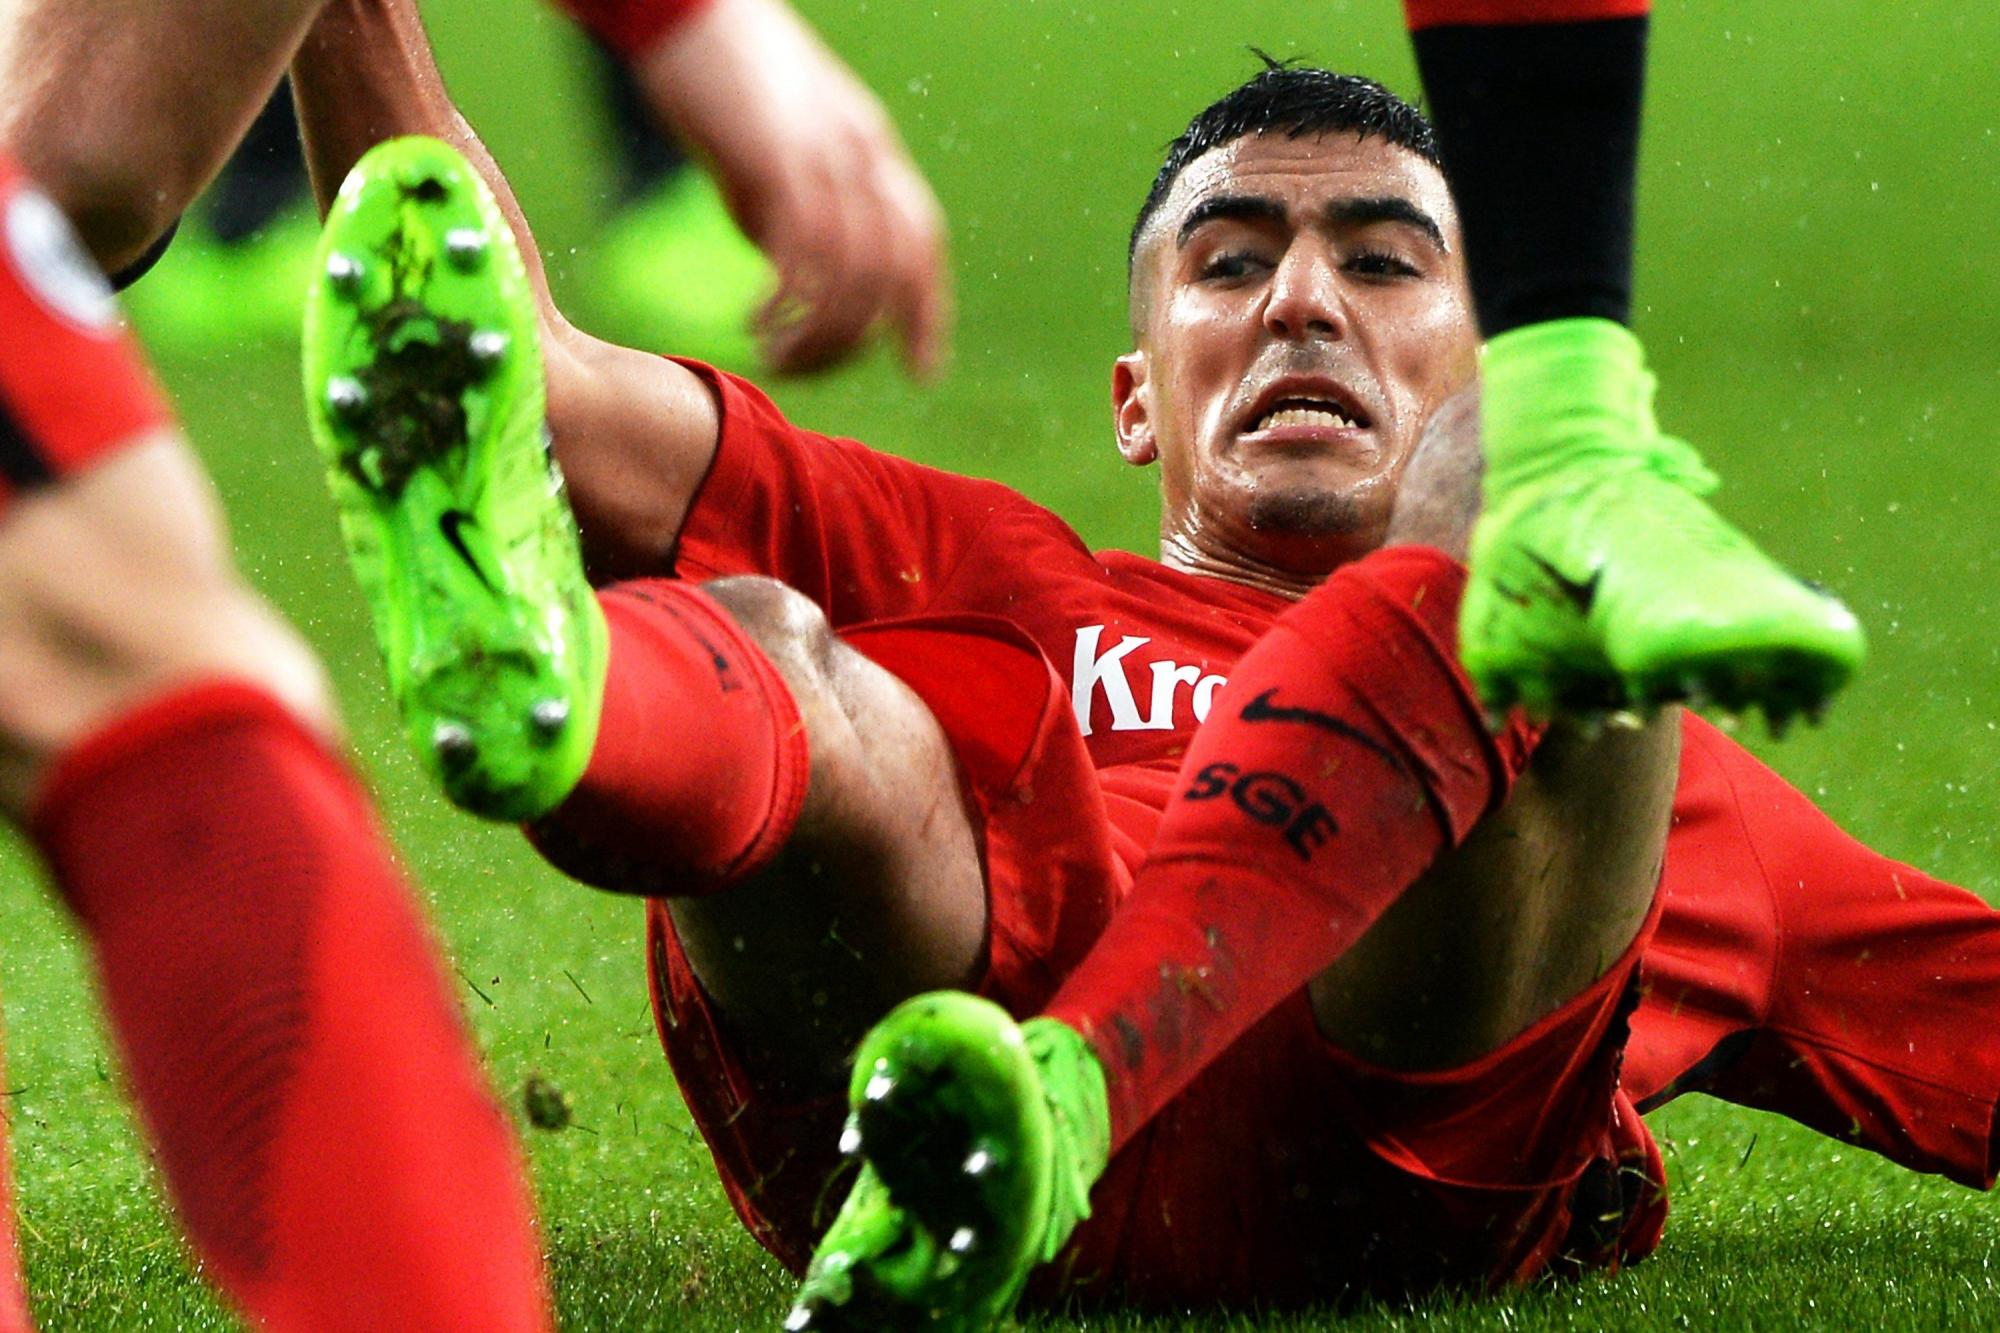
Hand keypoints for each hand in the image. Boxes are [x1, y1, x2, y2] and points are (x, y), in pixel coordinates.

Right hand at [635, 0, 950, 376]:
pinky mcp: (780, 159)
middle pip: (892, 271)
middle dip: (858, 340)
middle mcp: (862, 155)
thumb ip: (797, 217)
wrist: (682, 8)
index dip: (927, 314)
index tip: (923, 371)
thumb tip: (800, 286)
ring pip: (854, 273)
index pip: (920, 243)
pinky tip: (756, 322)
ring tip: (776, 358)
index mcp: (870, 151)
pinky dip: (788, 304)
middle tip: (806, 371)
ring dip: (820, 334)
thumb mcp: (773, 159)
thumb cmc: (716, 83)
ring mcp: (827, 155)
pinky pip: (805, 254)